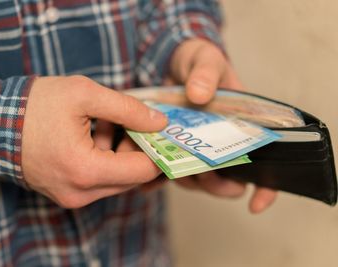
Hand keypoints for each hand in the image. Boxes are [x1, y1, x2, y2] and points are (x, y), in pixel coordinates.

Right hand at [21, 75, 166, 207]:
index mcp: (86, 170)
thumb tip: (159, 122)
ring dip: (118, 152)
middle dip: (136, 148)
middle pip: (131, 177)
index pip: (143, 170)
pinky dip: (103, 159)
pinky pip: (99, 180)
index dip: (159, 150)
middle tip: (131, 120)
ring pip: (116, 178)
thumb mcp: (84, 94)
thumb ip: (128, 109)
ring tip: (102, 122)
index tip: (164, 131)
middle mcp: (80, 193)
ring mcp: (71, 197)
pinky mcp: (66, 194)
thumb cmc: (33, 106)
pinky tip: (92, 134)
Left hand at [168, 38, 276, 212]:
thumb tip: (199, 95)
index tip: (255, 205)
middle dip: (215, 184)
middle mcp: (223, 142)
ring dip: (186, 179)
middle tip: (201, 174)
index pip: (264, 161)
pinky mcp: (175, 149)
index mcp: (243, 125)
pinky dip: (160, 176)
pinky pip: (170, 171)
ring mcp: (198, 149)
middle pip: (227, 178)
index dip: (265, 187)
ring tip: (169, 170)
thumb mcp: (206, 60)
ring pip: (197, 179)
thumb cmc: (199, 62)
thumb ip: (206, 73)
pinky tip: (148, 178)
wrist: (173, 63)